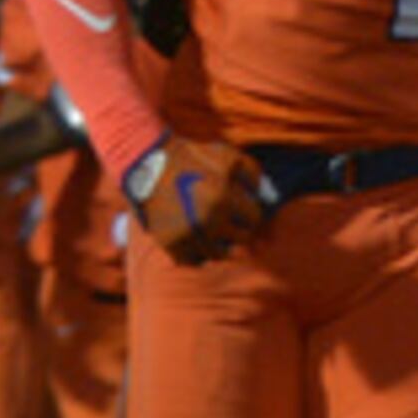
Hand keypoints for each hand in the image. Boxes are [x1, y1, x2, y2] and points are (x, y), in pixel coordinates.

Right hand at [120, 137, 265, 265]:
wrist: (148, 164)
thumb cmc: (193, 158)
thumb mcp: (228, 156)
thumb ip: (254, 174)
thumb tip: (268, 197)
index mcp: (225, 198)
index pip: (255, 218)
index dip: (251, 213)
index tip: (244, 211)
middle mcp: (208, 219)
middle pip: (241, 239)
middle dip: (240, 230)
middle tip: (233, 224)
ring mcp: (188, 234)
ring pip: (218, 254)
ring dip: (221, 245)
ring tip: (217, 234)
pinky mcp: (170, 243)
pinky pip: (192, 261)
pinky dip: (198, 255)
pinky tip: (199, 242)